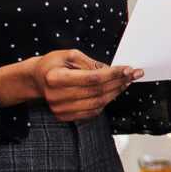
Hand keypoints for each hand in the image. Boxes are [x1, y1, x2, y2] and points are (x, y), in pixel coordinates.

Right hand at [0, 51, 138, 121]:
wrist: (37, 78)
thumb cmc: (54, 64)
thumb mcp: (70, 55)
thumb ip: (91, 63)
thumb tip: (112, 72)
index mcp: (55, 78)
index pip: (91, 78)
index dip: (113, 74)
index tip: (129, 69)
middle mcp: (56, 96)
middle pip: (96, 92)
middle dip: (119, 82)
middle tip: (133, 75)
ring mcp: (60, 109)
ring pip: (98, 103)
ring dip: (116, 92)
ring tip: (126, 82)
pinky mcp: (65, 116)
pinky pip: (93, 111)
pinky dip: (106, 101)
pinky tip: (113, 91)